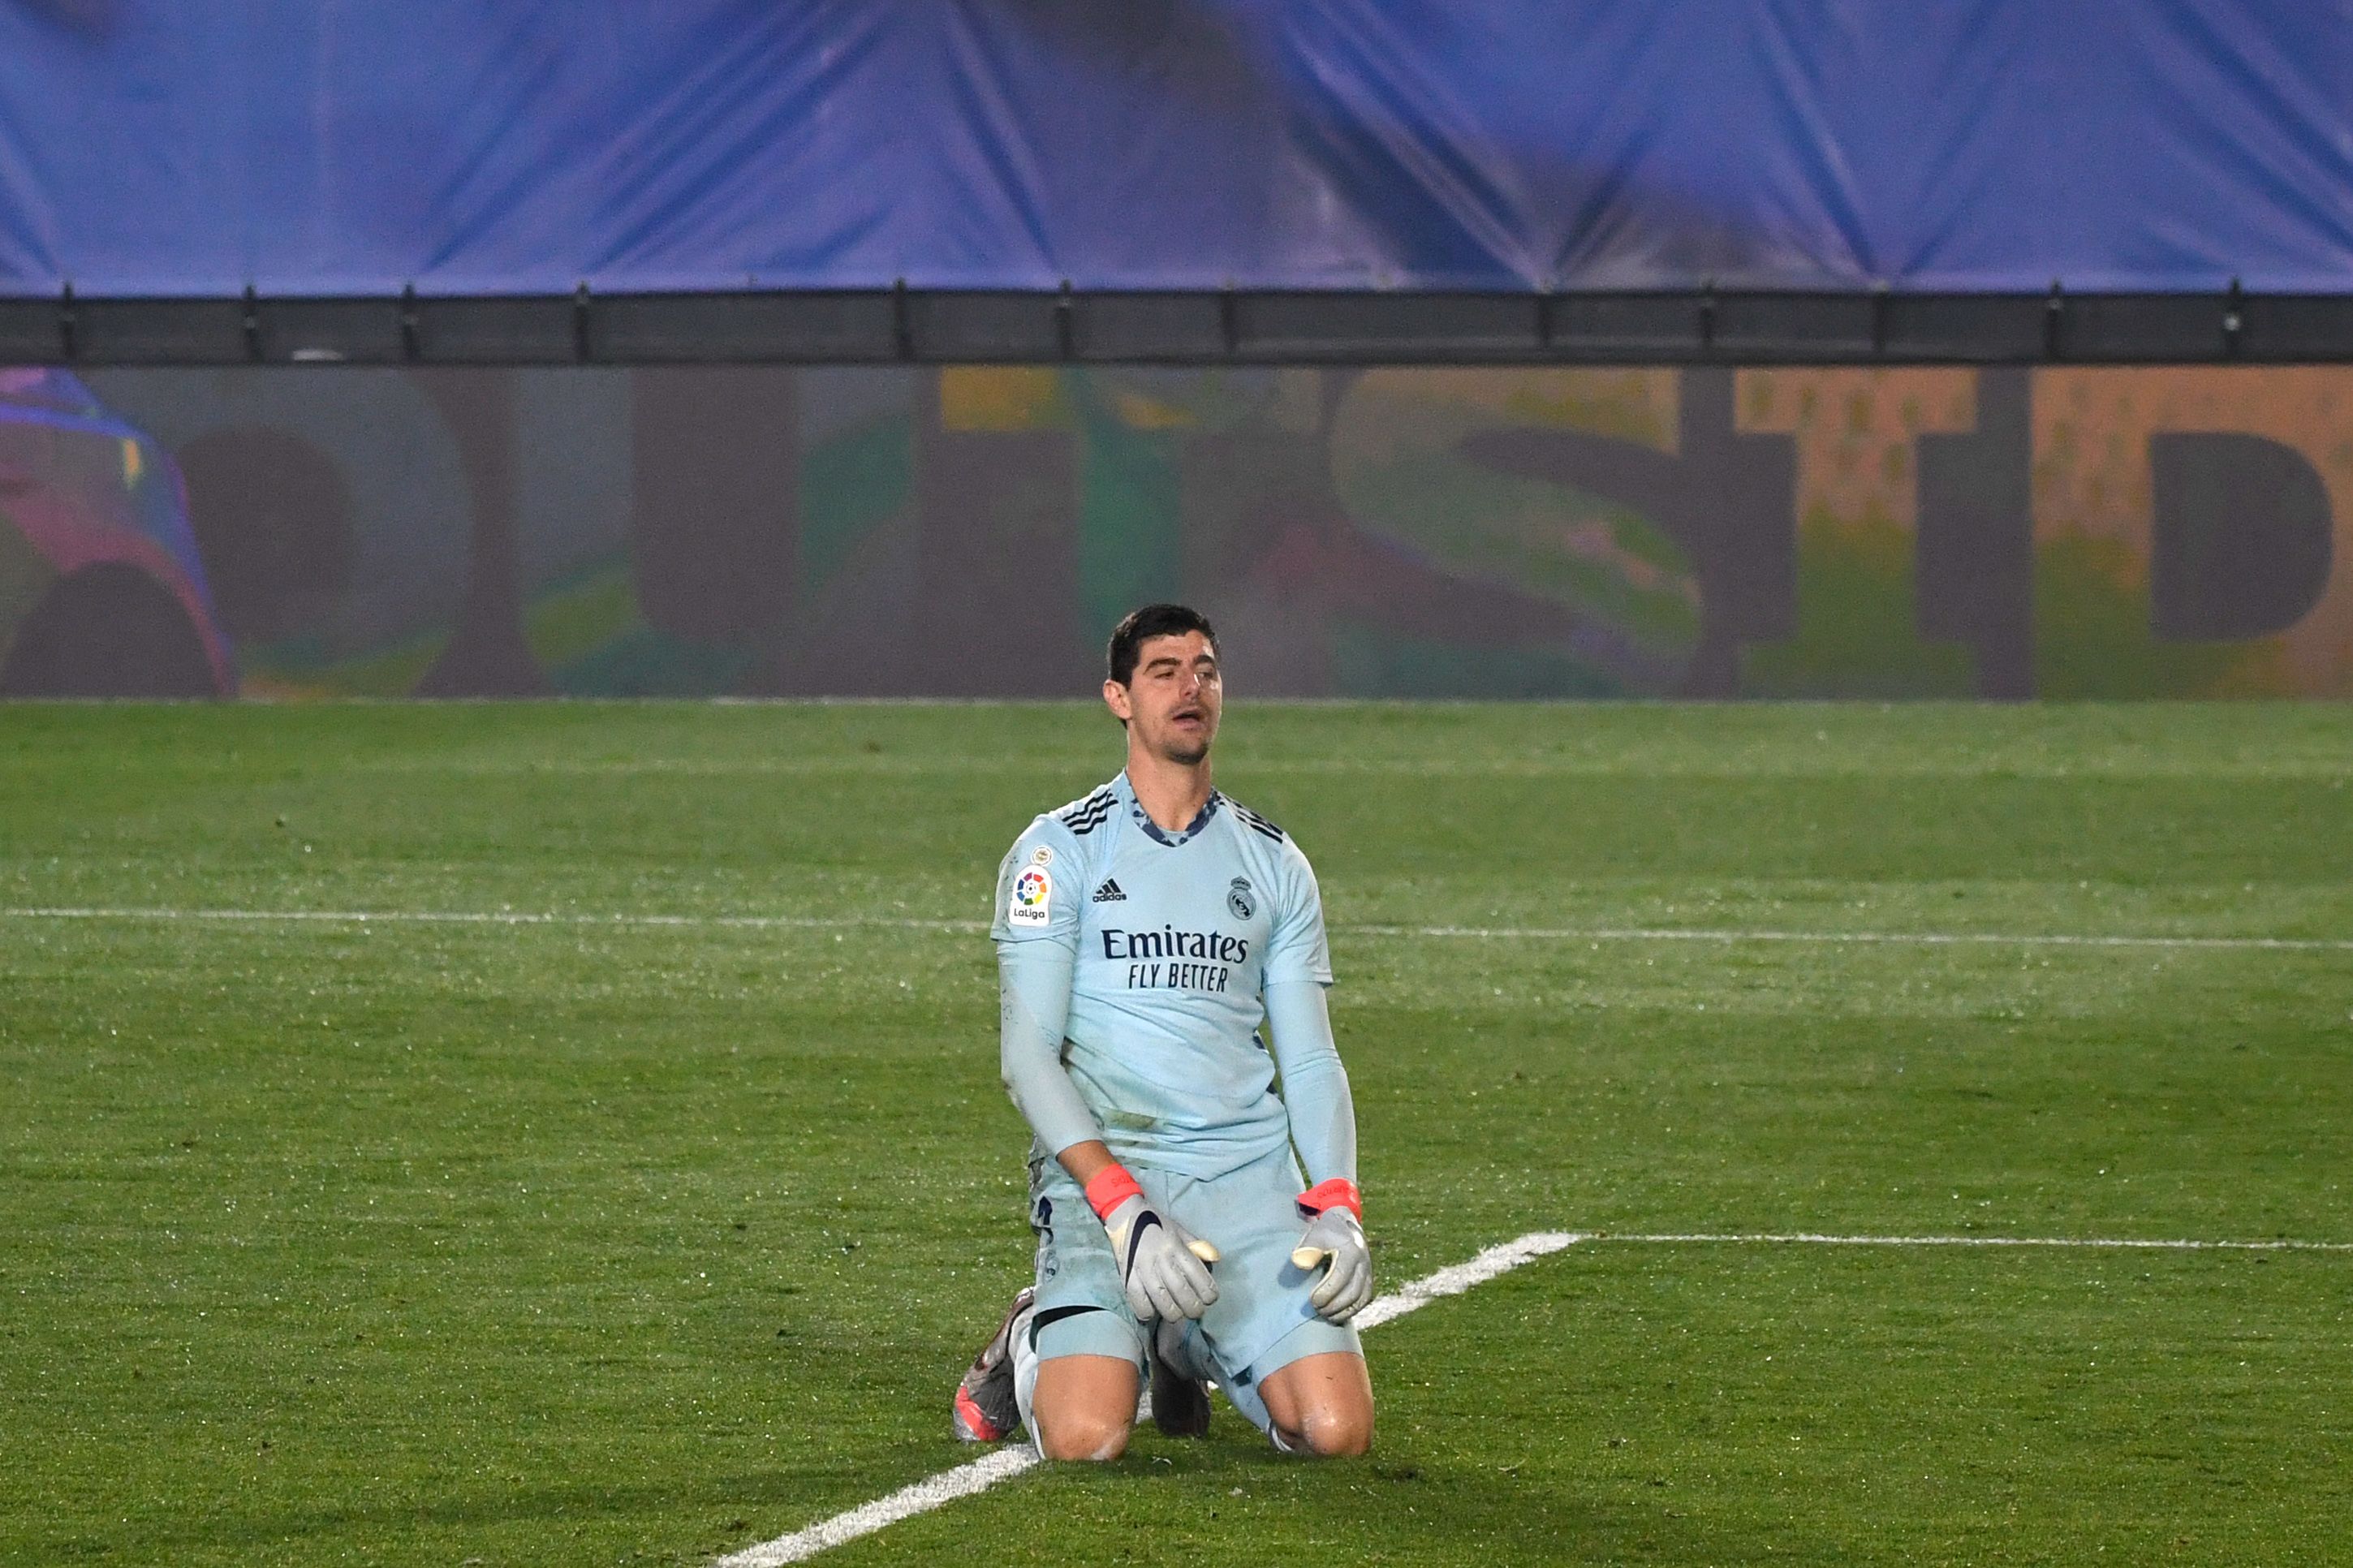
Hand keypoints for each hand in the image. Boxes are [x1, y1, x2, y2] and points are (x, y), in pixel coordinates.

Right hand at [1100, 1193, 1220, 1320]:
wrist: (1125, 1215)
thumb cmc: (1157, 1224)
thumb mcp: (1180, 1231)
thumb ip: (1198, 1246)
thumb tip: (1215, 1259)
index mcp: (1176, 1247)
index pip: (1198, 1276)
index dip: (1209, 1293)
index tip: (1210, 1299)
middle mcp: (1160, 1259)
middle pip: (1181, 1292)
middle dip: (1193, 1308)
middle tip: (1196, 1311)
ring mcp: (1142, 1269)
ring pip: (1162, 1301)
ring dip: (1174, 1314)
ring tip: (1178, 1314)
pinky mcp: (1127, 1276)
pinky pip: (1138, 1302)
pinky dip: (1147, 1312)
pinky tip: (1153, 1311)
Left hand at [1290, 1179, 1370, 1322]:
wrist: (1345, 1224)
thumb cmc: (1326, 1231)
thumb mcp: (1315, 1233)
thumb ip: (1307, 1248)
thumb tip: (1299, 1264)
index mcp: (1351, 1250)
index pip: (1341, 1276)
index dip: (1327, 1292)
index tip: (1312, 1300)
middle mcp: (1364, 1262)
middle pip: (1352, 1292)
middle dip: (1334, 1305)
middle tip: (1316, 1310)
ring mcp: (1369, 1272)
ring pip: (1360, 1299)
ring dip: (1342, 1311)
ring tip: (1324, 1315)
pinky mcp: (1369, 1280)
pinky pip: (1363, 1301)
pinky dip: (1351, 1311)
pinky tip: (1335, 1316)